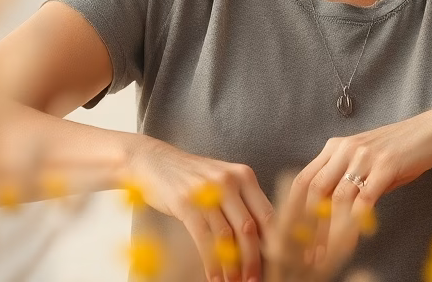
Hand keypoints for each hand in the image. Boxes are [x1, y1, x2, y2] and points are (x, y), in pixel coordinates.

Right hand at [125, 136, 273, 281]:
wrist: (155, 161)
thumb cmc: (193, 177)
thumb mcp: (223, 182)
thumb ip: (242, 204)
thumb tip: (262, 241)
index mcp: (244, 176)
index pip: (267, 214)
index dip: (274, 243)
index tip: (276, 264)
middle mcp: (230, 181)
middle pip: (249, 227)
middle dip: (254, 259)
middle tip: (255, 279)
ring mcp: (207, 191)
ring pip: (227, 236)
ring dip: (232, 265)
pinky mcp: (186, 203)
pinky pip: (204, 239)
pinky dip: (211, 263)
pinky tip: (214, 277)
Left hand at [267, 106, 431, 277]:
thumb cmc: (401, 150)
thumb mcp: (367, 161)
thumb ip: (347, 181)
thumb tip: (329, 214)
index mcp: (335, 147)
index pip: (303, 179)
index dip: (292, 209)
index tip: (289, 236)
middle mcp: (344, 148)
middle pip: (313, 189)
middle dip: (306, 225)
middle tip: (303, 253)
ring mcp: (365, 156)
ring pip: (336, 198)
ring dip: (328, 230)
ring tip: (324, 255)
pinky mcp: (386, 165)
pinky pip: (364, 199)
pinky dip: (354, 223)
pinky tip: (350, 241)